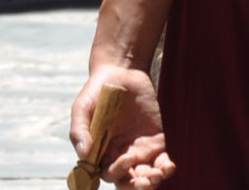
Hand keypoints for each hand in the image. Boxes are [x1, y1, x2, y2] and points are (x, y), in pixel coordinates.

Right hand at [70, 66, 175, 188]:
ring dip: (151, 182)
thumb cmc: (97, 91)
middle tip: (143, 181)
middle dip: (135, 186)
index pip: (107, 174)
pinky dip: (165, 168)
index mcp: (101, 153)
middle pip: (126, 181)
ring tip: (157, 175)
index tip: (124, 161)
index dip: (116, 174)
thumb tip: (83, 154)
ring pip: (144, 176)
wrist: (121, 71)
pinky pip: (161, 160)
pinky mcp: (155, 140)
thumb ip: (79, 129)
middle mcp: (119, 156)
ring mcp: (138, 149)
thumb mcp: (83, 106)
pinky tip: (169, 167)